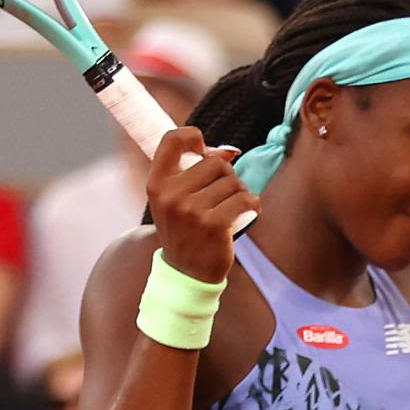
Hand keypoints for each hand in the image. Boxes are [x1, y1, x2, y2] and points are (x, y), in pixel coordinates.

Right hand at [145, 128, 258, 284]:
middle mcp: (171, 195)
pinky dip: (253, 203)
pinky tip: (249, 211)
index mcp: (156, 184)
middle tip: (219, 196)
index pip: (172, 140)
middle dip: (225, 176)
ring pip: (232, 181)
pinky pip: (244, 199)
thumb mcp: (175, 199)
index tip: (203, 149)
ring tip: (229, 208)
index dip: (192, 136)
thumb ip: (193, 171)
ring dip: (238, 192)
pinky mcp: (214, 224)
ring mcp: (191, 211)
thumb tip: (228, 151)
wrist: (187, 273)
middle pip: (214, 162)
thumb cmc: (185, 230)